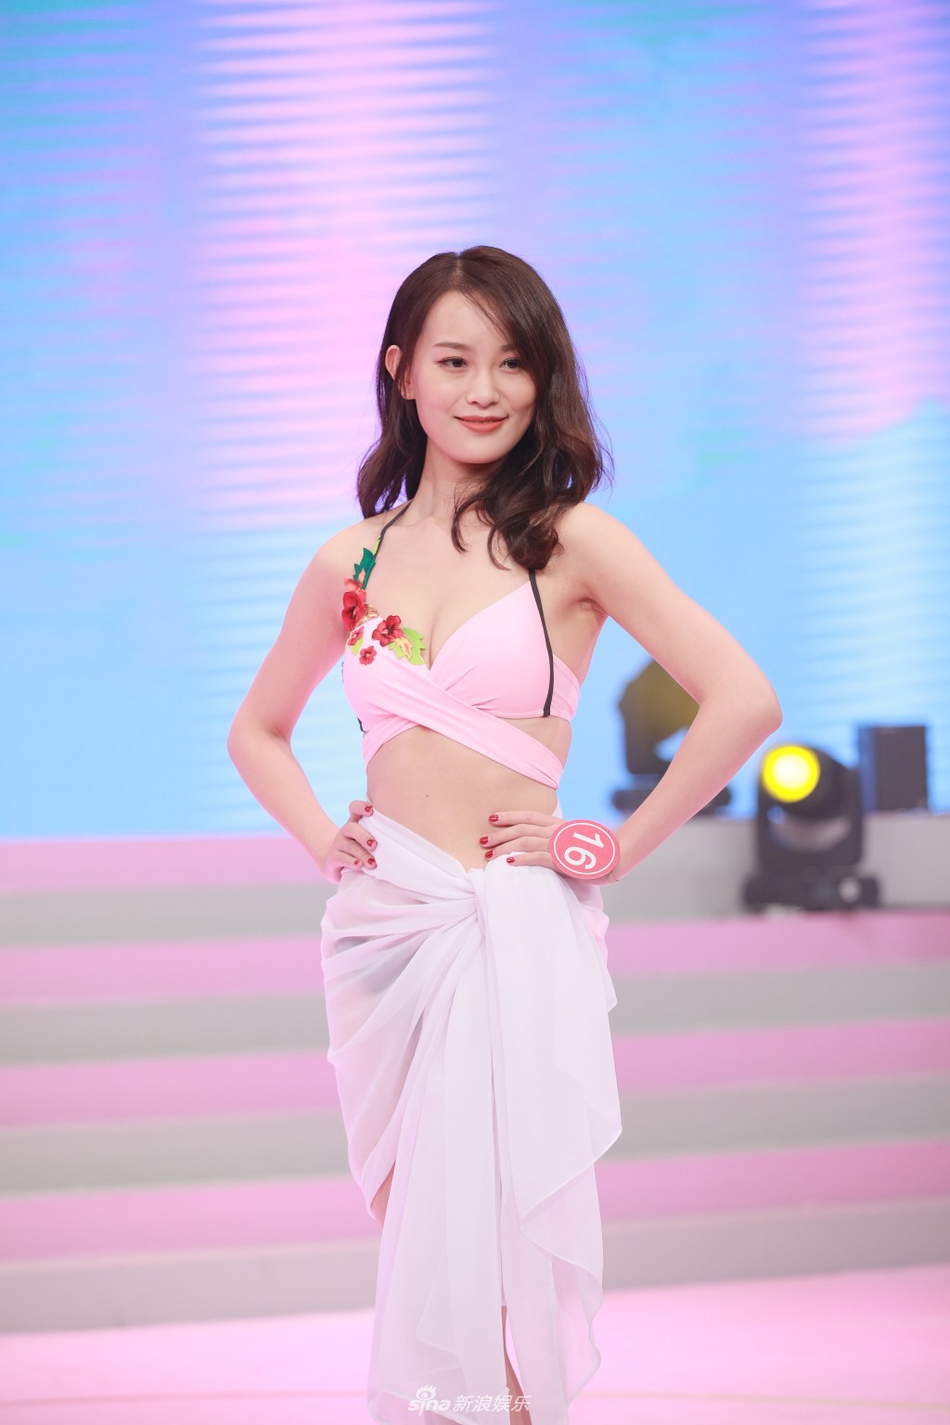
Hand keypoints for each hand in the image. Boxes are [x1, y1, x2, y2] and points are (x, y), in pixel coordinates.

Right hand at [317, 799, 377, 881]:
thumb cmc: (361, 850)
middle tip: (374, 845)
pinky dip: (351, 862)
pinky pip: (341, 858)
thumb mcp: (370, 841)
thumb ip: (381, 834)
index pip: (354, 808)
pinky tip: (359, 865)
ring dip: (362, 854)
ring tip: (372, 863)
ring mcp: (337, 844)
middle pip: (351, 828)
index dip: (361, 807)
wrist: (336, 864)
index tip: (371, 810)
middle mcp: (345, 831)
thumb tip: (402, 838)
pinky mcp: (332, 858)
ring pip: (349, 845)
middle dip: (363, 836)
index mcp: (355, 823)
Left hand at [480, 809, 623, 883]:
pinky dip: (521, 858)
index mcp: (559, 824)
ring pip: (524, 841)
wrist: (617, 856)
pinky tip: (508, 863)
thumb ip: (560, 839)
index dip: (510, 816)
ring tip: (489, 855)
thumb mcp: (575, 839)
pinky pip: (537, 857)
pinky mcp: (562, 858)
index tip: (493, 818)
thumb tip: (546, 845)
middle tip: (482, 840)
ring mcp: (558, 843)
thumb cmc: (597, 850)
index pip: (529, 816)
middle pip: (521, 828)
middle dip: (500, 834)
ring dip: (504, 847)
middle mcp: (556, 830)